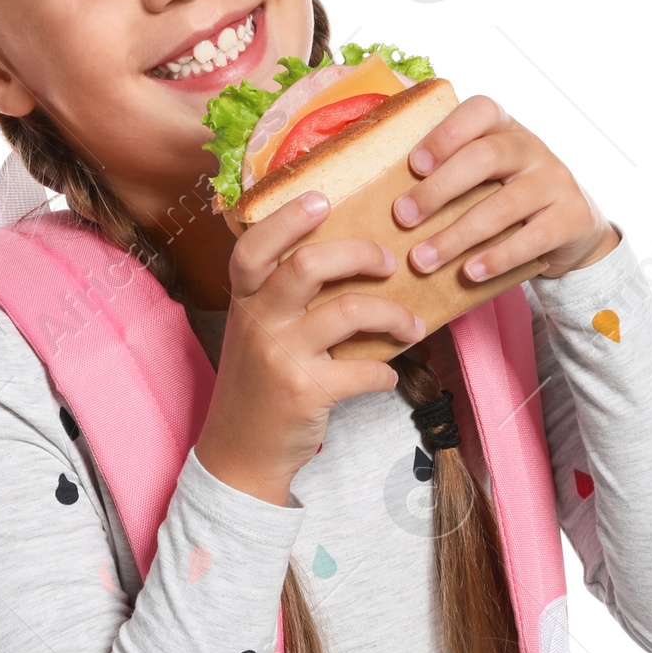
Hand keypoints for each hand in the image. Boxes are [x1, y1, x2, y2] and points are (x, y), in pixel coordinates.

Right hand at [194, 192, 424, 503]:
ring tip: (412, 324)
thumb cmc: (258, 382)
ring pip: (349, 311)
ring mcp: (279, 357)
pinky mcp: (305, 392)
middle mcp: (258, 321)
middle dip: (361, 254)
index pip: (254, 245)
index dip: (288, 218)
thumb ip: (281, 296)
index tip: (324, 200)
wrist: (239, 451)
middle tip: (389, 262)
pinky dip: (386, 372)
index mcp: (245, 300)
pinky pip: (365, 370)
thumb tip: (347, 257)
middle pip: (309, 265)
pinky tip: (386, 375)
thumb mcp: (256, 331)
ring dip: (394, 314)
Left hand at [391, 95, 617, 281]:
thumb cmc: (506, 195)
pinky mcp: (571, 219)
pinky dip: (496, 257)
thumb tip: (375, 192)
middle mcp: (532, 148)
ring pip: (504, 205)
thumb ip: (447, 172)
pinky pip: (532, 239)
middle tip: (403, 217)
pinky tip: (468, 272)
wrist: (573, 225)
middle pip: (485, 157)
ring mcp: (555, 182)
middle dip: (439, 189)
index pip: (480, 111)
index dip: (445, 135)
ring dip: (457, 235)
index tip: (413, 165)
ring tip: (422, 259)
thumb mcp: (484, 174)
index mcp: (505, 128)